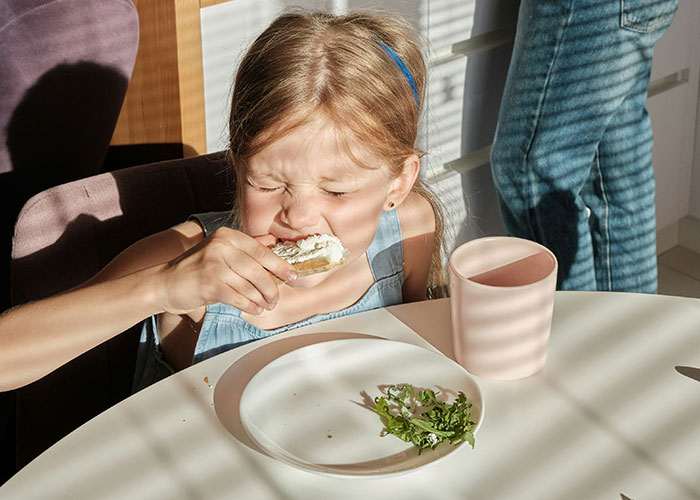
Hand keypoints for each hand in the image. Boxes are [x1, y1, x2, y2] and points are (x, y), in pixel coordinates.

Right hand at [155, 227, 296, 314]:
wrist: (165, 283)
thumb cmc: (197, 270)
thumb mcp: (220, 253)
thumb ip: (244, 253)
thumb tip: (276, 255)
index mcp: (227, 236)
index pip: (261, 251)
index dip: (280, 265)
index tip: (293, 275)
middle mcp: (221, 246)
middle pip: (258, 270)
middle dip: (272, 288)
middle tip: (276, 298)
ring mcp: (214, 264)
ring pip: (250, 286)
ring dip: (262, 299)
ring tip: (266, 305)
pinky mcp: (209, 283)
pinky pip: (239, 298)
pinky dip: (250, 306)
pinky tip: (255, 309)